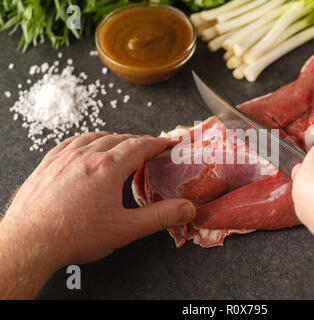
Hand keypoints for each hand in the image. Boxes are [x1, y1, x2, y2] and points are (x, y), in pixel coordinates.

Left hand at [1, 132, 195, 268]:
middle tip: (148, 147)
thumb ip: (160, 216)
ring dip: (112, 138)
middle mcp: (85, 156)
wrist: (29, 242)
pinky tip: (87, 145)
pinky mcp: (47, 164)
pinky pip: (70, 142)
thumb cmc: (74, 235)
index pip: (139, 146)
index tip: (165, 142)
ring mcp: (63, 157)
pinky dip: (86, 140)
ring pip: (94, 137)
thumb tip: (186, 209)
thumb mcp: (125, 229)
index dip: (156, 143)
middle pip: (118, 138)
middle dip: (137, 141)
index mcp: (108, 168)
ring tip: (121, 144)